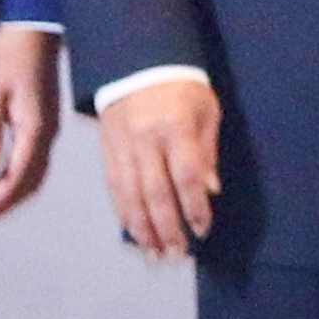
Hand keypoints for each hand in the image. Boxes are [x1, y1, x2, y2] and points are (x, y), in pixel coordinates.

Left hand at [0, 22, 62, 228]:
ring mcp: (47, 129)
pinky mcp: (42, 123)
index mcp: (35, 129)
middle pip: (29, 185)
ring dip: (7, 197)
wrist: (34, 27)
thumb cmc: (8, 55)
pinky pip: (31, 164)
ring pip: (33, 177)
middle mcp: (46, 135)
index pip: (16, 180)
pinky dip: (13, 181)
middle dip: (0, 208)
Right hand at [97, 73, 224, 259]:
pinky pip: (115, 191)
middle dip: (167, 228)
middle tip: (177, 254)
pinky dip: (124, 215)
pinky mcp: (107, 153)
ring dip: (143, 230)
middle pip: (155, 193)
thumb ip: (207, 152)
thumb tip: (210, 191)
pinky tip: (134, 233)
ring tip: (154, 254)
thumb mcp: (206, 110)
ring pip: (130, 197)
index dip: (194, 207)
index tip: (202, 230)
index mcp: (175, 127)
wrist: (138, 64)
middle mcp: (145, 141)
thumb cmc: (183, 88)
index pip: (185, 176)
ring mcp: (122, 149)